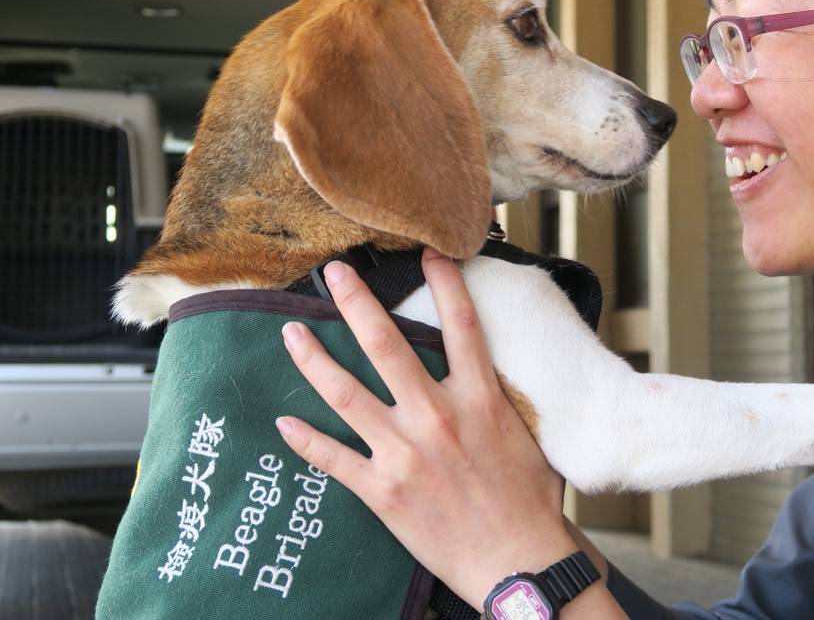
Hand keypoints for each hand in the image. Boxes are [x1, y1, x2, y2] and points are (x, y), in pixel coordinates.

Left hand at [275, 248, 578, 607]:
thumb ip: (498, 400)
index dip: (443, 281)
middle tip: (332, 273)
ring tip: (290, 332)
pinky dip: (304, 439)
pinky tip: (283, 421)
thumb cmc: (530, 502)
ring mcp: (404, 452)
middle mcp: (438, 416)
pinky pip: (332, 458)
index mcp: (480, 398)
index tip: (426, 251)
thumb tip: (485, 370)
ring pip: (346, 393)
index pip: (460, 325)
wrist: (518, 561)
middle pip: (386, 345)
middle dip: (355, 303)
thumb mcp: (525, 436)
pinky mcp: (382, 490)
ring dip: (314, 359)